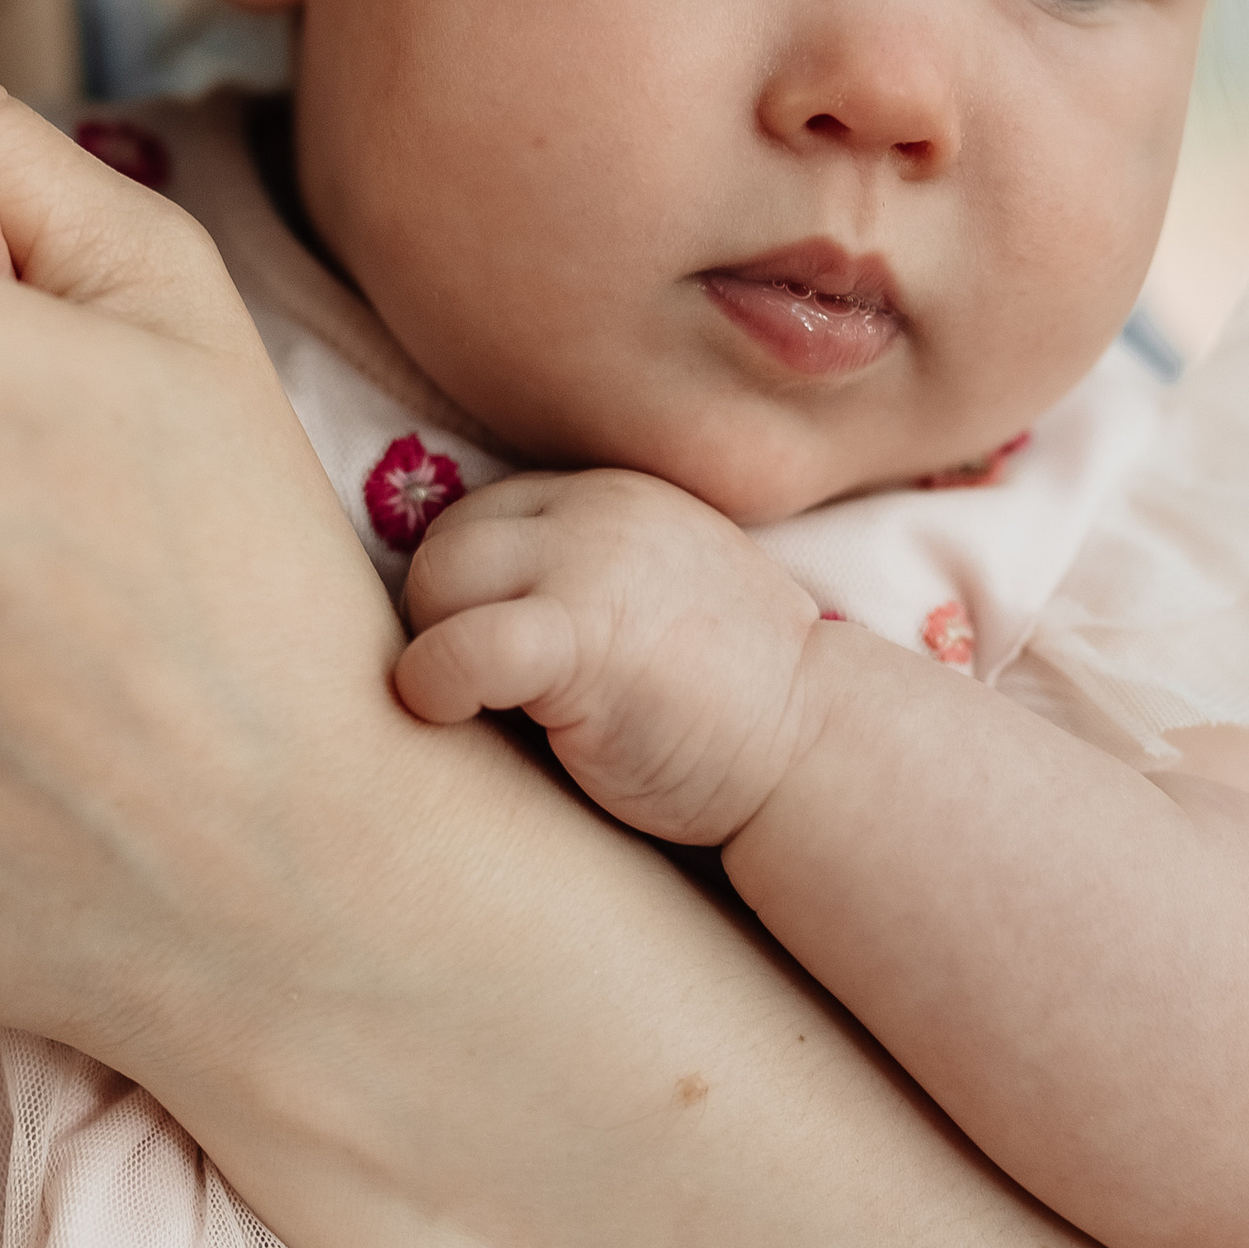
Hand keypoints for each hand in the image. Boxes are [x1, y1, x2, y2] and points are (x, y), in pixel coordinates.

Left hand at [397, 469, 821, 849]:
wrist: (817, 748)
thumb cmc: (730, 704)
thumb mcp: (650, 601)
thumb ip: (576, 578)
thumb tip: (458, 608)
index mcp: (613, 499)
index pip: (483, 518)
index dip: (467, 594)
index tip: (493, 659)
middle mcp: (596, 512)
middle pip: (447, 543)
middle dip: (443, 620)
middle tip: (485, 692)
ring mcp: (588, 565)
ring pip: (437, 582)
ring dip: (435, 650)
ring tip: (482, 709)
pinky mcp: (578, 636)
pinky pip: (456, 646)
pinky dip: (431, 685)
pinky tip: (452, 716)